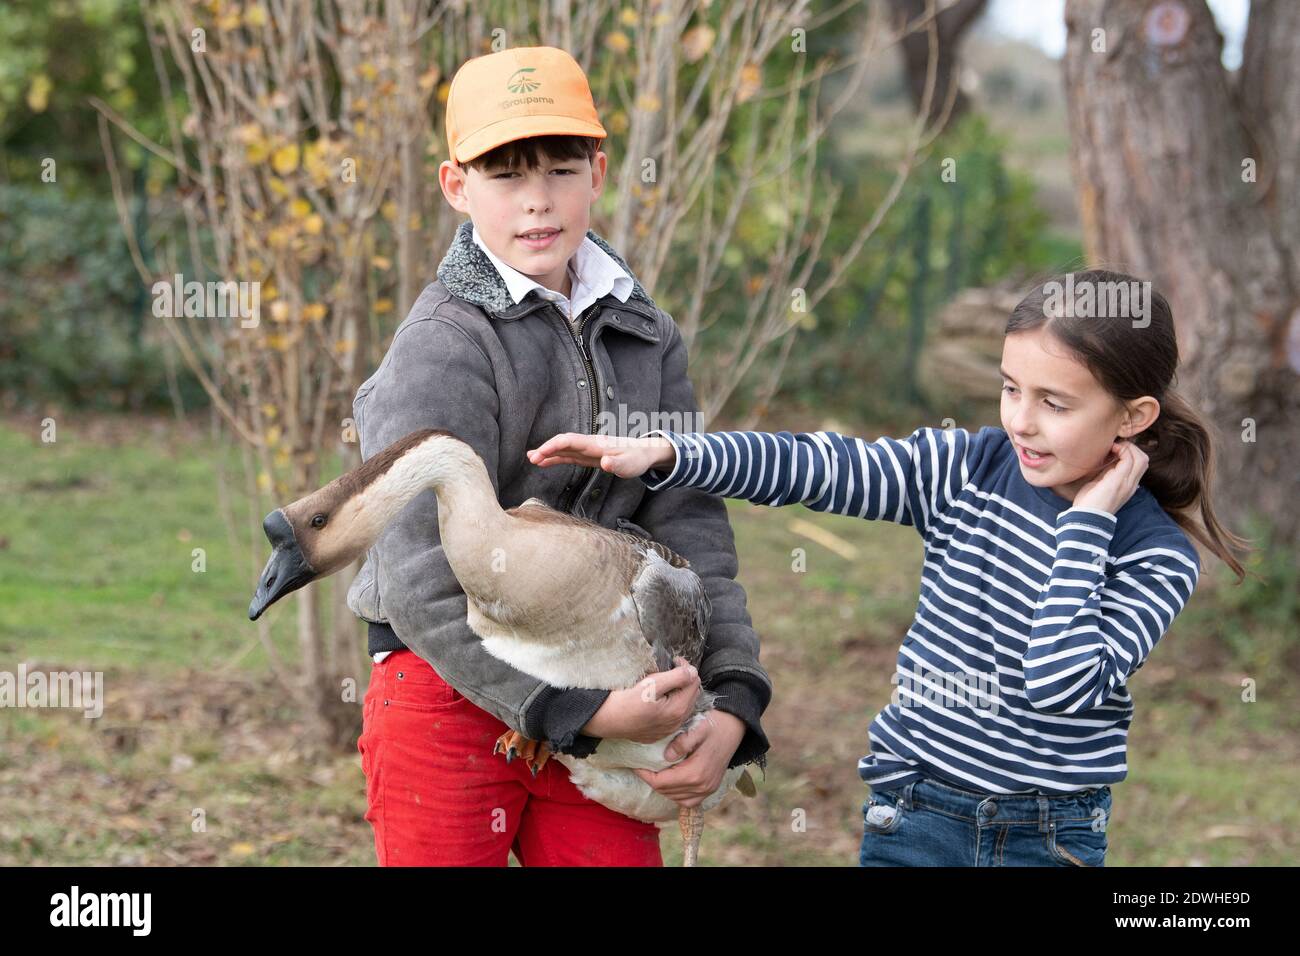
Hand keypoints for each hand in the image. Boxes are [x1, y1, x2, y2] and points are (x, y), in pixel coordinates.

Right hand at [527, 432, 675, 478]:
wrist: (644, 453)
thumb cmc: (637, 458)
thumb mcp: (630, 465)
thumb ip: (617, 464)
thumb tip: (605, 462)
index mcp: (595, 444)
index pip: (569, 441)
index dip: (553, 445)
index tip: (540, 454)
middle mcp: (588, 444)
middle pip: (563, 443)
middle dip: (546, 449)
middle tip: (532, 459)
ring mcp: (587, 450)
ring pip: (563, 448)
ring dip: (547, 452)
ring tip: (531, 459)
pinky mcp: (588, 456)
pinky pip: (568, 455)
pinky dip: (555, 458)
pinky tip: (545, 462)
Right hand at [580, 659, 700, 742]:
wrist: (605, 719)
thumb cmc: (626, 700)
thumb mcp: (651, 684)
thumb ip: (676, 677)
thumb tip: (692, 672)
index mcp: (678, 710)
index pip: (694, 682)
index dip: (686, 668)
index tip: (674, 661)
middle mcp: (676, 723)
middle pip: (692, 695)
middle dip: (684, 680)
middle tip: (670, 670)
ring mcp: (667, 730)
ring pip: (683, 706)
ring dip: (679, 692)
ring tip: (664, 683)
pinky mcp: (658, 733)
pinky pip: (672, 716)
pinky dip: (671, 704)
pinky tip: (658, 699)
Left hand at [633, 710, 746, 807]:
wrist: (735, 726)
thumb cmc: (714, 724)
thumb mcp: (697, 728)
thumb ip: (681, 743)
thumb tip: (666, 757)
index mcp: (696, 773)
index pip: (662, 782)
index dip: (645, 775)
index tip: (635, 766)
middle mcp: (702, 786)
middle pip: (667, 792)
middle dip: (651, 781)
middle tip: (641, 768)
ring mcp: (708, 789)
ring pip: (676, 799)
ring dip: (663, 788)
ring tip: (654, 774)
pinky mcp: (711, 788)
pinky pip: (689, 801)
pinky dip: (677, 795)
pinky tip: (671, 783)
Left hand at [1073, 440, 1148, 514]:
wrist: (1086, 518)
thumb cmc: (1088, 503)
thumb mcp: (1101, 484)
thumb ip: (1108, 473)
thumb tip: (1108, 458)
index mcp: (1128, 486)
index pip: (1140, 465)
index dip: (1130, 453)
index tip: (1114, 449)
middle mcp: (1131, 484)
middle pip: (1144, 459)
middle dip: (1131, 448)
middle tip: (1115, 446)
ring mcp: (1127, 482)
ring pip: (1141, 458)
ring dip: (1128, 447)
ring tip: (1113, 447)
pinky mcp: (1119, 480)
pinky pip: (1129, 459)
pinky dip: (1122, 450)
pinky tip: (1110, 450)